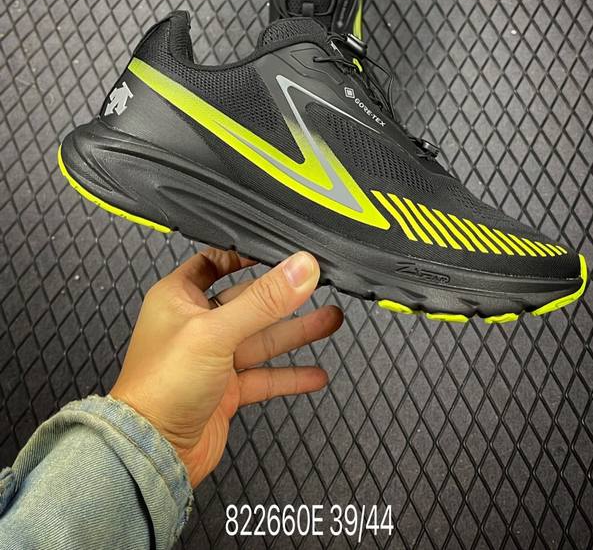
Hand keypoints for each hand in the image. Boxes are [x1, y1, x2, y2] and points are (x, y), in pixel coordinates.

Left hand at [110, 248, 341, 486]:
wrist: (151, 452)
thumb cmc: (160, 387)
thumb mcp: (217, 331)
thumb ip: (264, 300)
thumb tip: (301, 267)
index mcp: (179, 298)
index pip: (212, 263)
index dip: (242, 255)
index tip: (276, 251)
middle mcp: (195, 325)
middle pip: (247, 301)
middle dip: (285, 296)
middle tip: (318, 286)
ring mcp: (211, 359)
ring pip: (261, 339)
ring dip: (296, 332)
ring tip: (330, 321)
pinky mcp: (225, 391)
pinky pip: (264, 377)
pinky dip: (289, 375)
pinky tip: (315, 374)